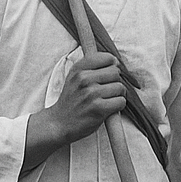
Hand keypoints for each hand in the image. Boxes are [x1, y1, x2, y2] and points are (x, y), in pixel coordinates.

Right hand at [23, 52, 126, 169]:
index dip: (113, 65)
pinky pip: (121, 102)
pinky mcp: (98, 109)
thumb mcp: (74, 77)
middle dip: (115, 81)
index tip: (109, 74)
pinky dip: (119, 106)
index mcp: (79, 69)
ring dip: (118, 95)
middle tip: (107, 90)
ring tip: (107, 99)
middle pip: (116, 72)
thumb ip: (91, 66)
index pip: (107, 58)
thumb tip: (117, 62)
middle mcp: (84, 79)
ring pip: (120, 87)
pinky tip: (109, 108)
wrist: (59, 123)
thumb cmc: (71, 100)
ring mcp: (91, 94)